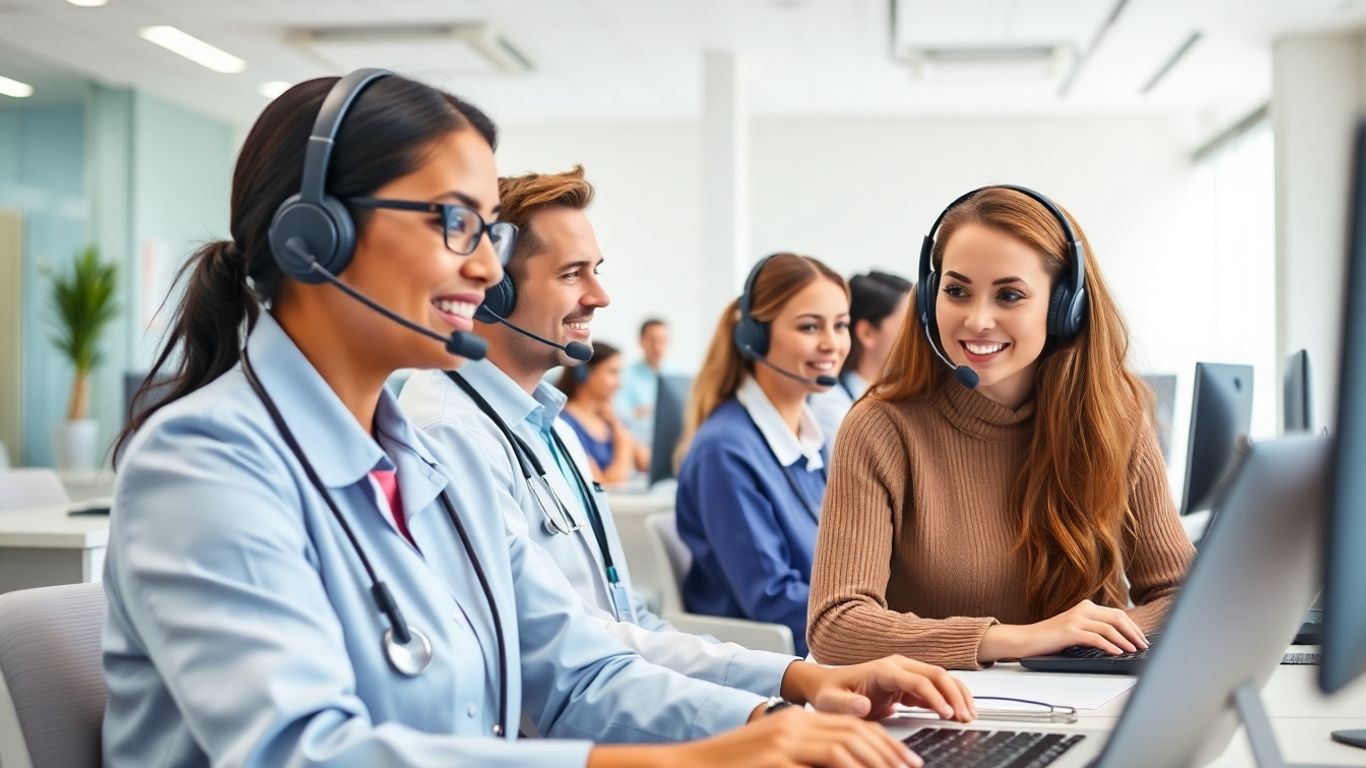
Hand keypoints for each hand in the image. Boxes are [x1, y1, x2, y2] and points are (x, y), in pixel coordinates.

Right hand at [669, 707, 923, 767]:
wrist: (685, 767)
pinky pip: (826, 758)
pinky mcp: (777, 754)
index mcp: (795, 724)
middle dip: (890, 752)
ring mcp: (785, 738)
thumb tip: (843, 765)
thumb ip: (805, 761)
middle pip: (856, 731)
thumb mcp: (774, 761)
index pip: (852, 726)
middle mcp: (794, 725)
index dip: (884, 744)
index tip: (906, 762)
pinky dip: (852, 766)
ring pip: (847, 743)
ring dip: (878, 760)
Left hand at [780, 657, 974, 722]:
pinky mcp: (908, 684)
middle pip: (936, 675)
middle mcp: (898, 667)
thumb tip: (865, 705)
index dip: (934, 697)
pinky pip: (936, 688)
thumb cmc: (830, 693)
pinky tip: (959, 712)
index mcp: (883, 670)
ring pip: (941, 679)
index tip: (946, 714)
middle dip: (954, 695)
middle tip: (965, 718)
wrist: (826, 686)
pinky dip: (951, 698)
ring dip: (957, 695)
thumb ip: (846, 705)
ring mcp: (905, 673)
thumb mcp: (831, 702)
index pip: (917, 680)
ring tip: (968, 716)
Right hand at [978, 599, 1148, 662]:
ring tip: (1134, 650)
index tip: (1142, 639)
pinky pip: (1096, 637)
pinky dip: (1110, 645)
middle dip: (1134, 632)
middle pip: (1117, 617)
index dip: (1133, 627)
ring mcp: (1075, 619)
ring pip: (1109, 627)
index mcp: (1085, 607)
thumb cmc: (1050, 638)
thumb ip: (1093, 629)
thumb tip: (1119, 641)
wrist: (1025, 639)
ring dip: (1125, 640)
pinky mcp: (1069, 631)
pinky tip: (1117, 653)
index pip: (1117, 614)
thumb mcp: (1075, 630)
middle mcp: (1082, 609)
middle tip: (1144, 645)